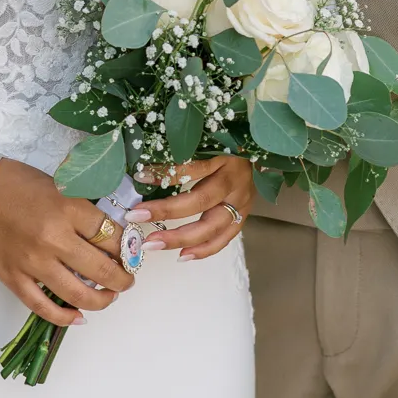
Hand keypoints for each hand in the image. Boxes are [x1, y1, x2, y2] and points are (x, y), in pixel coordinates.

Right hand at [0, 158, 136, 327]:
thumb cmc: (14, 182)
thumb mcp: (57, 184)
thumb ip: (81, 209)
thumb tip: (109, 233)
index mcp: (66, 208)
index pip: (110, 235)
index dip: (128, 247)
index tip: (132, 252)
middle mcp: (52, 238)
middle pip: (101, 268)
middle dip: (122, 279)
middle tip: (128, 280)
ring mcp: (31, 261)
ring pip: (76, 294)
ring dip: (101, 300)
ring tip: (110, 297)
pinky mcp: (12, 277)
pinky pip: (41, 306)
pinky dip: (63, 317)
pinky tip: (78, 317)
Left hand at [126, 154, 252, 260]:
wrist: (261, 155)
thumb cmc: (230, 146)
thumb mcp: (210, 142)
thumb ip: (185, 153)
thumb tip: (147, 168)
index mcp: (226, 156)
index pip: (193, 167)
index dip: (166, 173)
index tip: (140, 176)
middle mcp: (235, 181)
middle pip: (201, 200)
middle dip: (167, 211)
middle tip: (137, 216)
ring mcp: (242, 202)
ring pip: (212, 226)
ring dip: (180, 238)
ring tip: (153, 244)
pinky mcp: (244, 216)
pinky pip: (223, 238)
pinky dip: (203, 249)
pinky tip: (182, 255)